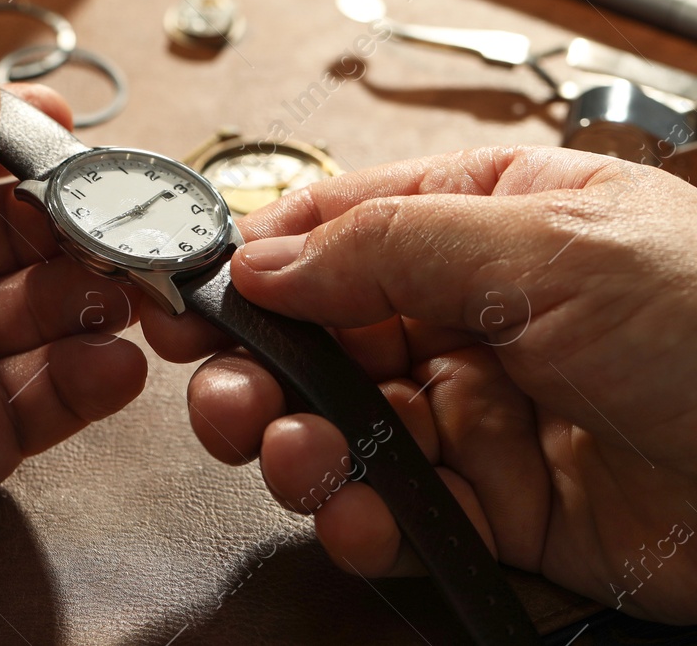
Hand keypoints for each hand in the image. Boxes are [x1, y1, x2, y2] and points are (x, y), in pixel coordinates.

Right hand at [143, 146, 696, 620]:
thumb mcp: (548, 244)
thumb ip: (390, 244)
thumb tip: (265, 252)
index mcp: (488, 212)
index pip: (337, 221)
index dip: (251, 252)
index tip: (179, 286)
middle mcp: (475, 308)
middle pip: (323, 330)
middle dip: (257, 361)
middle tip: (220, 390)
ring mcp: (484, 408)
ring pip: (345, 424)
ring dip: (296, 443)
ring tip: (286, 453)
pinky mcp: (502, 505)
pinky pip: (399, 507)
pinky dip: (359, 516)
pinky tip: (354, 512)